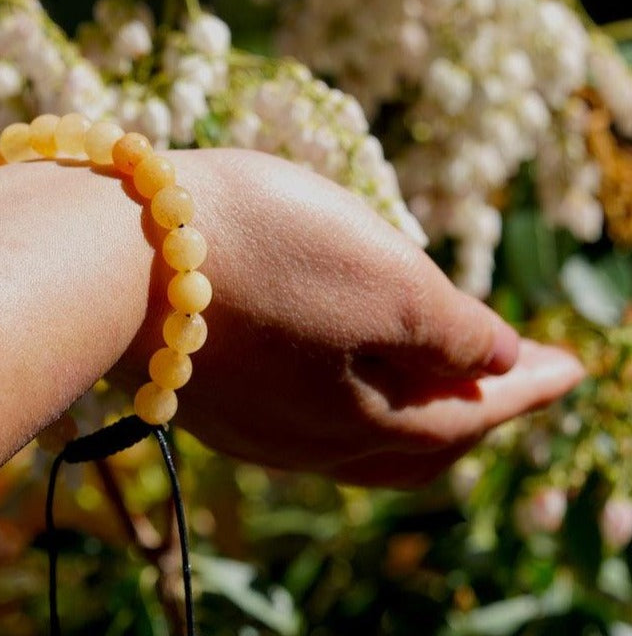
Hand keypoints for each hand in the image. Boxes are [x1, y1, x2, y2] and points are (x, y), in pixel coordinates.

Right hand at [120, 149, 583, 486]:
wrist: (119, 249)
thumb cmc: (261, 250)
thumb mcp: (381, 278)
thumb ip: (453, 330)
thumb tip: (500, 359)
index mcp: (363, 417)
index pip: (471, 414)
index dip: (529, 386)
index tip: (573, 365)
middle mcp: (308, 440)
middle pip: (418, 442)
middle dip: (478, 407)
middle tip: (517, 374)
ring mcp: (255, 423)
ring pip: (363, 434)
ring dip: (417, 404)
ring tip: (448, 372)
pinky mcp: (215, 391)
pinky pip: (311, 414)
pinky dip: (358, 394)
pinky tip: (356, 365)